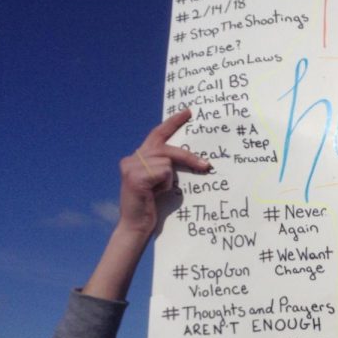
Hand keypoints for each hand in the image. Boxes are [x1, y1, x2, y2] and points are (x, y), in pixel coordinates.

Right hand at [83, 109, 209, 300]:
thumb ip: (167, 166)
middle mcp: (132, 158)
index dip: (173, 122)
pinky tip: (154, 194)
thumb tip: (193, 158)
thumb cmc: (152, 205)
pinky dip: (165, 185)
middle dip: (188, 157)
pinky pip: (163, 172)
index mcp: (139, 157)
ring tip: (159, 192)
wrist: (137, 225)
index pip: (158, 134)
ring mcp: (131, 166)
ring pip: (167, 161)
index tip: (189, 112)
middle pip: (167, 148)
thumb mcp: (161, 181)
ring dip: (169, 179)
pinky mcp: (135, 176)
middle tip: (206, 165)